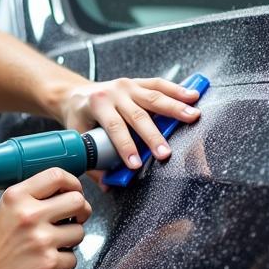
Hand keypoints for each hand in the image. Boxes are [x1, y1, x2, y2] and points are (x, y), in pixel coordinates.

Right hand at [0, 168, 90, 268]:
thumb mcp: (3, 213)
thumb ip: (29, 199)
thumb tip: (61, 191)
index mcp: (16, 198)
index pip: (56, 175)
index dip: (73, 182)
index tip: (74, 190)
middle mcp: (29, 215)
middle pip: (77, 200)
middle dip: (81, 210)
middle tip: (74, 218)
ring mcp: (41, 239)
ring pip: (79, 231)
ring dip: (71, 239)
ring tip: (53, 245)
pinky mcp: (50, 262)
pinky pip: (73, 257)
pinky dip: (64, 262)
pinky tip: (47, 261)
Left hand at [60, 77, 201, 169]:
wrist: (75, 94)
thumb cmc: (78, 116)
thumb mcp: (78, 136)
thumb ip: (92, 162)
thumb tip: (106, 185)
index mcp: (97, 104)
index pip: (114, 127)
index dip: (125, 146)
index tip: (135, 164)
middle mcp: (114, 93)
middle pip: (138, 115)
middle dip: (153, 136)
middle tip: (165, 152)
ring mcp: (128, 85)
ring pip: (154, 96)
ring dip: (175, 108)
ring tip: (193, 116)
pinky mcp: (138, 82)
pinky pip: (159, 84)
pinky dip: (177, 90)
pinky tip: (192, 95)